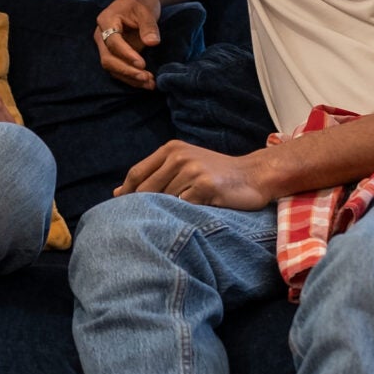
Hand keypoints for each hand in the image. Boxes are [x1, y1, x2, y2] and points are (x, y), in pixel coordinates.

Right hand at [94, 0, 162, 89]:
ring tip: (150, 83)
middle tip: (146, 77)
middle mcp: (101, 35)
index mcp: (106, 21)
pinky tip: (147, 82)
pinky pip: (119, 69)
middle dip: (127, 71)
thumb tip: (153, 43)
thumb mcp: (147, 10)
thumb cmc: (141, 2)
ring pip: (112, 68)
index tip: (142, 63)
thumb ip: (149, 26)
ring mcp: (105, 46)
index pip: (113, 42)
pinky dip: (131, 77)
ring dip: (130, 78)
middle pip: (108, 59)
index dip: (126, 54)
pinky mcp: (113, 54)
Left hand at [116, 141, 276, 208]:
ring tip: (176, 220)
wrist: (254, 176)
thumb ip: (155, 176)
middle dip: (142, 208)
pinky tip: (190, 218)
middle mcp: (179, 156)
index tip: (122, 211)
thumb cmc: (217, 175)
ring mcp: (192, 170)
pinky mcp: (204, 186)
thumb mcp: (184, 166)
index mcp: (171, 149)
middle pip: (146, 189)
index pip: (137, 173)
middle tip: (145, 223)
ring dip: (166, 214)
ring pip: (163, 201)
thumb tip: (119, 192)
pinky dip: (182, 216)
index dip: (127, 194)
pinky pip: (182, 208)